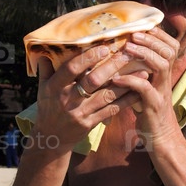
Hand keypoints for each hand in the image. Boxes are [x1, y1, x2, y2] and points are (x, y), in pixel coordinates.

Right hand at [31, 44, 148, 153]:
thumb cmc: (48, 108)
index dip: (88, 57)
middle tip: (128, 54)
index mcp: (54, 87)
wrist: (52, 138)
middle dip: (112, 66)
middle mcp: (68, 99)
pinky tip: (139, 91)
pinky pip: (112, 110)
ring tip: (142, 71)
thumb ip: (46, 68)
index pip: (71, 69)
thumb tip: (46, 47)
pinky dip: (126, 100)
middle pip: (93, 80)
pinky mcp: (91, 123)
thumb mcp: (42, 88)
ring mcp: (81, 112)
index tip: (105, 47)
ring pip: (107, 95)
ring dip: (126, 83)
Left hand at [111, 27, 182, 148]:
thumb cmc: (148, 109)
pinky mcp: (153, 105)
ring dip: (144, 54)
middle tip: (134, 34)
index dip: (159, 35)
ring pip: (161, 65)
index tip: (143, 27)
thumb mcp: (147, 86)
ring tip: (128, 49)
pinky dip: (131, 80)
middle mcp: (166, 80)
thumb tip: (122, 52)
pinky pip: (145, 88)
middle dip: (152, 40)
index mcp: (165, 73)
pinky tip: (117, 77)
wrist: (160, 137)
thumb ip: (140, 70)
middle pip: (169, 51)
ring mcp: (161, 92)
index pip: (171, 46)